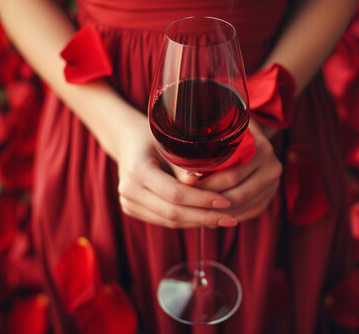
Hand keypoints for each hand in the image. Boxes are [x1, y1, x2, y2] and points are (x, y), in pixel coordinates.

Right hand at [115, 115, 237, 228]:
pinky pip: (164, 221)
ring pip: (169, 221)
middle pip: (172, 212)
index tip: (226, 201)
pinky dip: (187, 221)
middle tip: (231, 218)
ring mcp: (128, 203)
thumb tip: (198, 181)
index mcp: (137, 169)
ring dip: (198, 222)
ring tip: (223, 219)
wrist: (128, 140)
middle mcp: (129, 189)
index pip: (174, 193)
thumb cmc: (155, 137)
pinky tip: (206, 218)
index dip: (202, 200)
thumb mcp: (170, 142)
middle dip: (204, 217)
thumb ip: (182, 164)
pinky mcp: (132, 210)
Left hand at [197, 120, 282, 221]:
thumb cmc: (222, 137)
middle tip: (191, 207)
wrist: (246, 138)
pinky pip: (250, 211)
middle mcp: (272, 165)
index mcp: (260, 148)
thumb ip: (198, 160)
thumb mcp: (211, 141)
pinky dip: (231, 215)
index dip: (207, 187)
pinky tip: (214, 215)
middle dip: (213, 202)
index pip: (231, 176)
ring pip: (244, 206)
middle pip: (239, 194)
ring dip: (221, 213)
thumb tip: (186, 180)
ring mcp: (274, 182)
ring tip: (199, 213)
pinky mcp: (270, 195)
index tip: (187, 191)